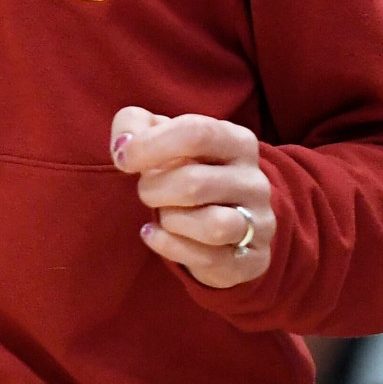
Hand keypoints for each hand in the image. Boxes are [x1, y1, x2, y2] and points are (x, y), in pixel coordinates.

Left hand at [111, 107, 271, 288]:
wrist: (227, 223)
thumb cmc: (187, 171)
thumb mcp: (163, 139)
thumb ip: (134, 124)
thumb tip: (124, 144)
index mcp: (237, 141)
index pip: (195, 133)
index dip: (150, 145)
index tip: (123, 159)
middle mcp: (255, 181)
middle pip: (195, 182)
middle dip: (154, 189)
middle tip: (146, 191)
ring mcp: (259, 223)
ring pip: (213, 225)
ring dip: (171, 220)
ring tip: (163, 215)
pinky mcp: (252, 259)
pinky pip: (209, 258)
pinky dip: (169, 247)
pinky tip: (154, 235)